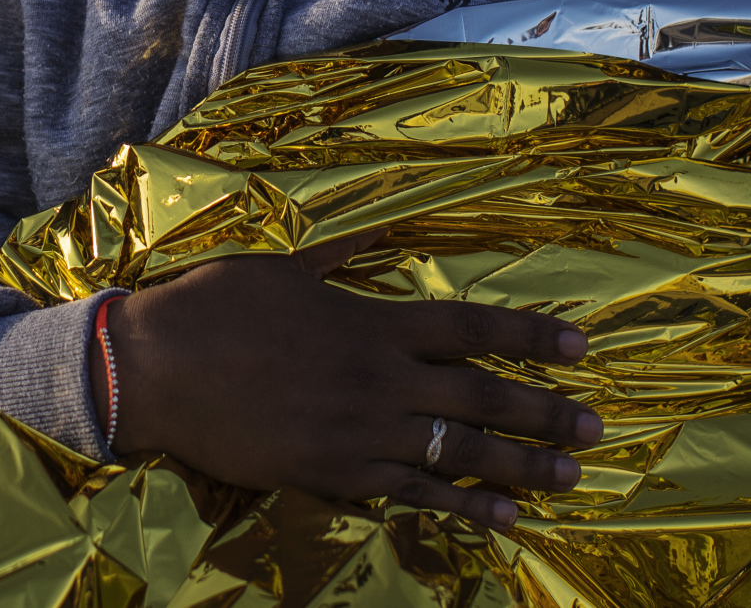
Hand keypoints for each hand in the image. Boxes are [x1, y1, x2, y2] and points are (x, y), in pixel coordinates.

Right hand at [104, 236, 598, 530]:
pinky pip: (413, 494)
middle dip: (545, 412)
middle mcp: (380, 377)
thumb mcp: (286, 265)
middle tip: (595, 428)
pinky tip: (502, 518)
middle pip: (482, 396)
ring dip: (522, 466)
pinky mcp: (333, 474)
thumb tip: (384, 232)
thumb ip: (343, 261)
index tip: (581, 347)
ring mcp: (360, 432)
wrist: (155, 368)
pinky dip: (461, 506)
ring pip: (459, 452)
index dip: (532, 337)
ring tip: (569, 477)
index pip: (472, 326)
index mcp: (372, 319)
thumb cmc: (215, 305)